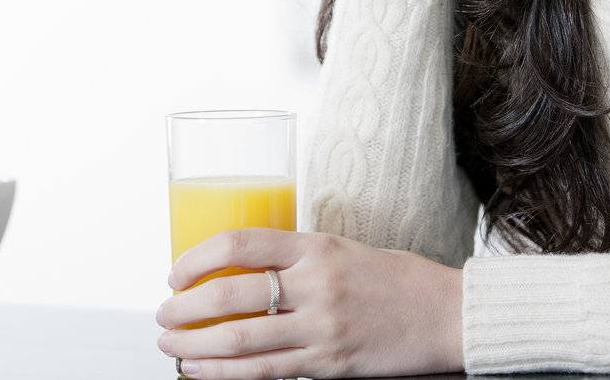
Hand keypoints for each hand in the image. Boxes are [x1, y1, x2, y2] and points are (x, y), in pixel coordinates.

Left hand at [155, 228, 463, 378]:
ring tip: (171, 347)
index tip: (176, 272)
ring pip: (240, 340)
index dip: (196, 258)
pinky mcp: (329, 365)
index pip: (241, 243)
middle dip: (184, 308)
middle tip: (163, 314)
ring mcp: (322, 328)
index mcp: (316, 247)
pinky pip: (266, 373)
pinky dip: (224, 376)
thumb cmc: (394, 279)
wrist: (446, 314)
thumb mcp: (342, 250)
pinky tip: (201, 374)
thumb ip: (295, 258)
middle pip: (231, 295)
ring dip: (194, 346)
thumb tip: (239, 270)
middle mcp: (316, 285)